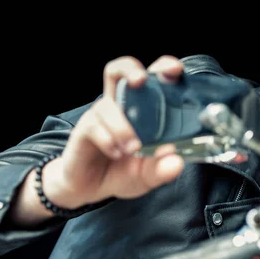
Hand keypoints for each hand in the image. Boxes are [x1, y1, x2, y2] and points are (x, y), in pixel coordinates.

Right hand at [48, 55, 185, 206]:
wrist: (90, 190)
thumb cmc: (122, 173)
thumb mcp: (148, 175)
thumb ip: (162, 169)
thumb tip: (176, 161)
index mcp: (141, 108)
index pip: (151, 77)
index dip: (163, 67)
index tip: (175, 71)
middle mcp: (119, 106)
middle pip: (118, 71)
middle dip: (130, 70)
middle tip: (141, 81)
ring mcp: (100, 116)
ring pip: (107, 105)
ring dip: (123, 127)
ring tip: (133, 149)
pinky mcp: (83, 130)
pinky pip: (94, 126)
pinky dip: (108, 140)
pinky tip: (115, 153)